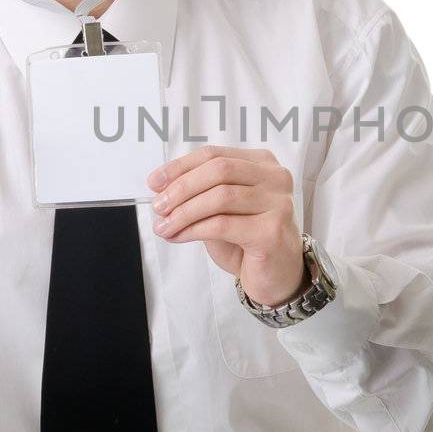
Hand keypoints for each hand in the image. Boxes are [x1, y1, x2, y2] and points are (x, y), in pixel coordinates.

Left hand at [147, 145, 306, 305]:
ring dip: (184, 212)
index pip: (215, 155)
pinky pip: (223, 224)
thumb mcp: (220, 210)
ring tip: (164, 227)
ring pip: (220, 197)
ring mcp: (278, 203)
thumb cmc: (247, 240)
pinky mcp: (272, 231)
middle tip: (158, 207)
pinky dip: (194, 230)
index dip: (180, 166)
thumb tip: (161, 188)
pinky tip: (179, 237)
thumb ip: (199, 194)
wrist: (276, 276)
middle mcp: (276, 178)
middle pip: (219, 170)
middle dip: (181, 188)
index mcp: (263, 163)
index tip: (154, 182)